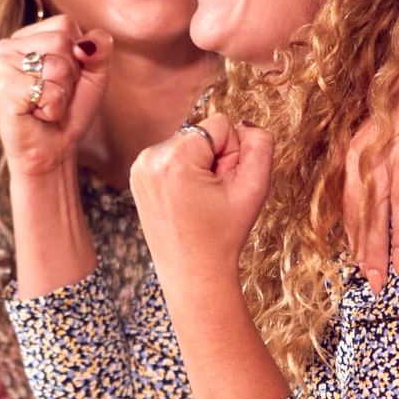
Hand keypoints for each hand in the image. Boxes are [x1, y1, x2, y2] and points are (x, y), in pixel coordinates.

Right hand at [0, 16, 111, 178]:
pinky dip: (52, 108)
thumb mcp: (95, 74)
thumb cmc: (70, 109)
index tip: (65, 77)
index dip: (77, 56)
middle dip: (69, 76)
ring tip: (45, 104)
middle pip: (61, 42)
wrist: (54, 148)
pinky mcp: (4, 89)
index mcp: (29, 35)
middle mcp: (9, 45)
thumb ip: (100, 48)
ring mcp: (3, 66)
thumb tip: (85, 44)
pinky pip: (46, 91)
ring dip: (61, 93)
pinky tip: (37, 113)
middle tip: (53, 93)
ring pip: (55, 66)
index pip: (65, 25)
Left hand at [130, 113, 273, 281]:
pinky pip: (173, 157)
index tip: (223, 186)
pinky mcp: (138, 175)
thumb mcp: (255, 188)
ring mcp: (139, 167)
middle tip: (211, 198)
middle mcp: (149, 157)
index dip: (232, 155)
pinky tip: (185, 201)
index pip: (220, 124)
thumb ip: (260, 145)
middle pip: (202, 134)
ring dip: (199, 167)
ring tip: (198, 201)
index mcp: (174, 158)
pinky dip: (184, 173)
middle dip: (213, 160)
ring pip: (188, 145)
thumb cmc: (223, 235)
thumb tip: (244, 124)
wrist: (193, 273)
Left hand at [345, 36, 398, 289]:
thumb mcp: (376, 139)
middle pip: (374, 208)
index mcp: (358, 151)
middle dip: (374, 248)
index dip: (355, 239)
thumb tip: (358, 223)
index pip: (351, 204)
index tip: (358, 271)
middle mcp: (379, 148)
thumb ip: (366, 175)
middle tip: (376, 283)